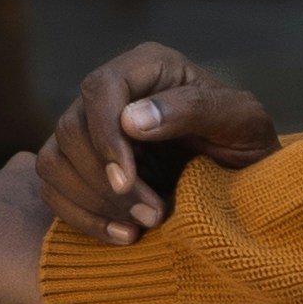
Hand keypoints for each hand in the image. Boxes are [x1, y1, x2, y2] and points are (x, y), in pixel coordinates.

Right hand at [33, 43, 279, 248]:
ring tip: (141, 228)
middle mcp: (112, 93)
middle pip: (71, 129)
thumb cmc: (248, 145)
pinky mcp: (81, 166)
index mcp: (148, 68)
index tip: (126, 181)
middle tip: (153, 215)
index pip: (100, 88)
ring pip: (55, 160)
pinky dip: (81, 218)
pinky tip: (122, 236)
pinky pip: (54, 189)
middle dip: (106, 182)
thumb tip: (131, 119)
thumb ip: (196, 109)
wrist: (248, 185)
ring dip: (93, 203)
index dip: (105, 137)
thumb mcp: (242, 123)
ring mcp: (91, 130)